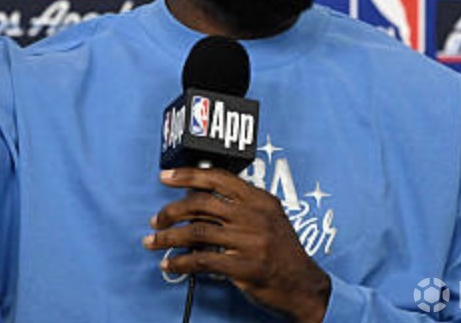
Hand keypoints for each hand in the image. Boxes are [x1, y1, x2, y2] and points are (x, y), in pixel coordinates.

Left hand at [144, 168, 329, 322]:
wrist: (305, 287)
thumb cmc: (284, 253)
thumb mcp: (269, 219)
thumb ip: (240, 207)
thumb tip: (197, 200)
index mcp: (261, 199)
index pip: (218, 177)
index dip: (188, 174)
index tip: (166, 177)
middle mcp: (255, 216)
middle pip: (202, 203)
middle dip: (172, 211)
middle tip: (157, 218)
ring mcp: (251, 241)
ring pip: (197, 232)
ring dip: (169, 237)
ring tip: (154, 241)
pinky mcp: (245, 267)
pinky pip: (202, 261)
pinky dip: (180, 262)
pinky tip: (169, 264)